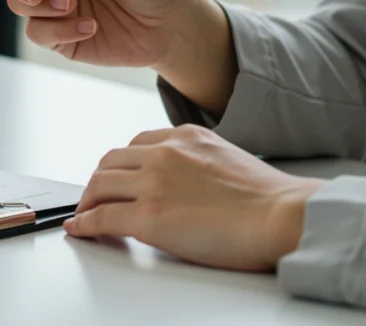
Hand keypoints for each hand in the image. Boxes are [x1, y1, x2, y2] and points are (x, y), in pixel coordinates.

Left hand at [63, 125, 323, 270]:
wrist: (284, 216)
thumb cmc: (270, 198)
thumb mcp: (227, 158)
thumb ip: (197, 162)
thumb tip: (184, 184)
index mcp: (185, 137)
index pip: (135, 145)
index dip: (120, 165)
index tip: (115, 177)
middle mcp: (164, 153)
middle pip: (110, 162)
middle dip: (98, 182)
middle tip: (94, 198)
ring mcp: (153, 183)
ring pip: (100, 186)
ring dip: (88, 202)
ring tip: (85, 215)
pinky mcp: (149, 216)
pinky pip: (102, 217)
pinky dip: (85, 223)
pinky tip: (80, 230)